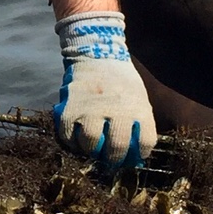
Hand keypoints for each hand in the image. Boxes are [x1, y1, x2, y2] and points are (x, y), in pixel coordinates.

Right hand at [53, 12, 156, 172]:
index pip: (144, 142)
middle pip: (117, 146)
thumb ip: (139, 124)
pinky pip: (68, 135)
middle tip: (110, 159)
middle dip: (114, 159)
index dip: (139, 155)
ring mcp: (92, 107)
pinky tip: (77, 138)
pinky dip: (72, 142)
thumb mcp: (138, 98)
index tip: (133, 157)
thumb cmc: (121, 82)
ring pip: (90, 143)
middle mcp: (117, 107)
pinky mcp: (70, 106)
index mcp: (138, 106)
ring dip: (91, 151)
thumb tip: (136, 155)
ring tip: (92, 148)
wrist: (98, 54)